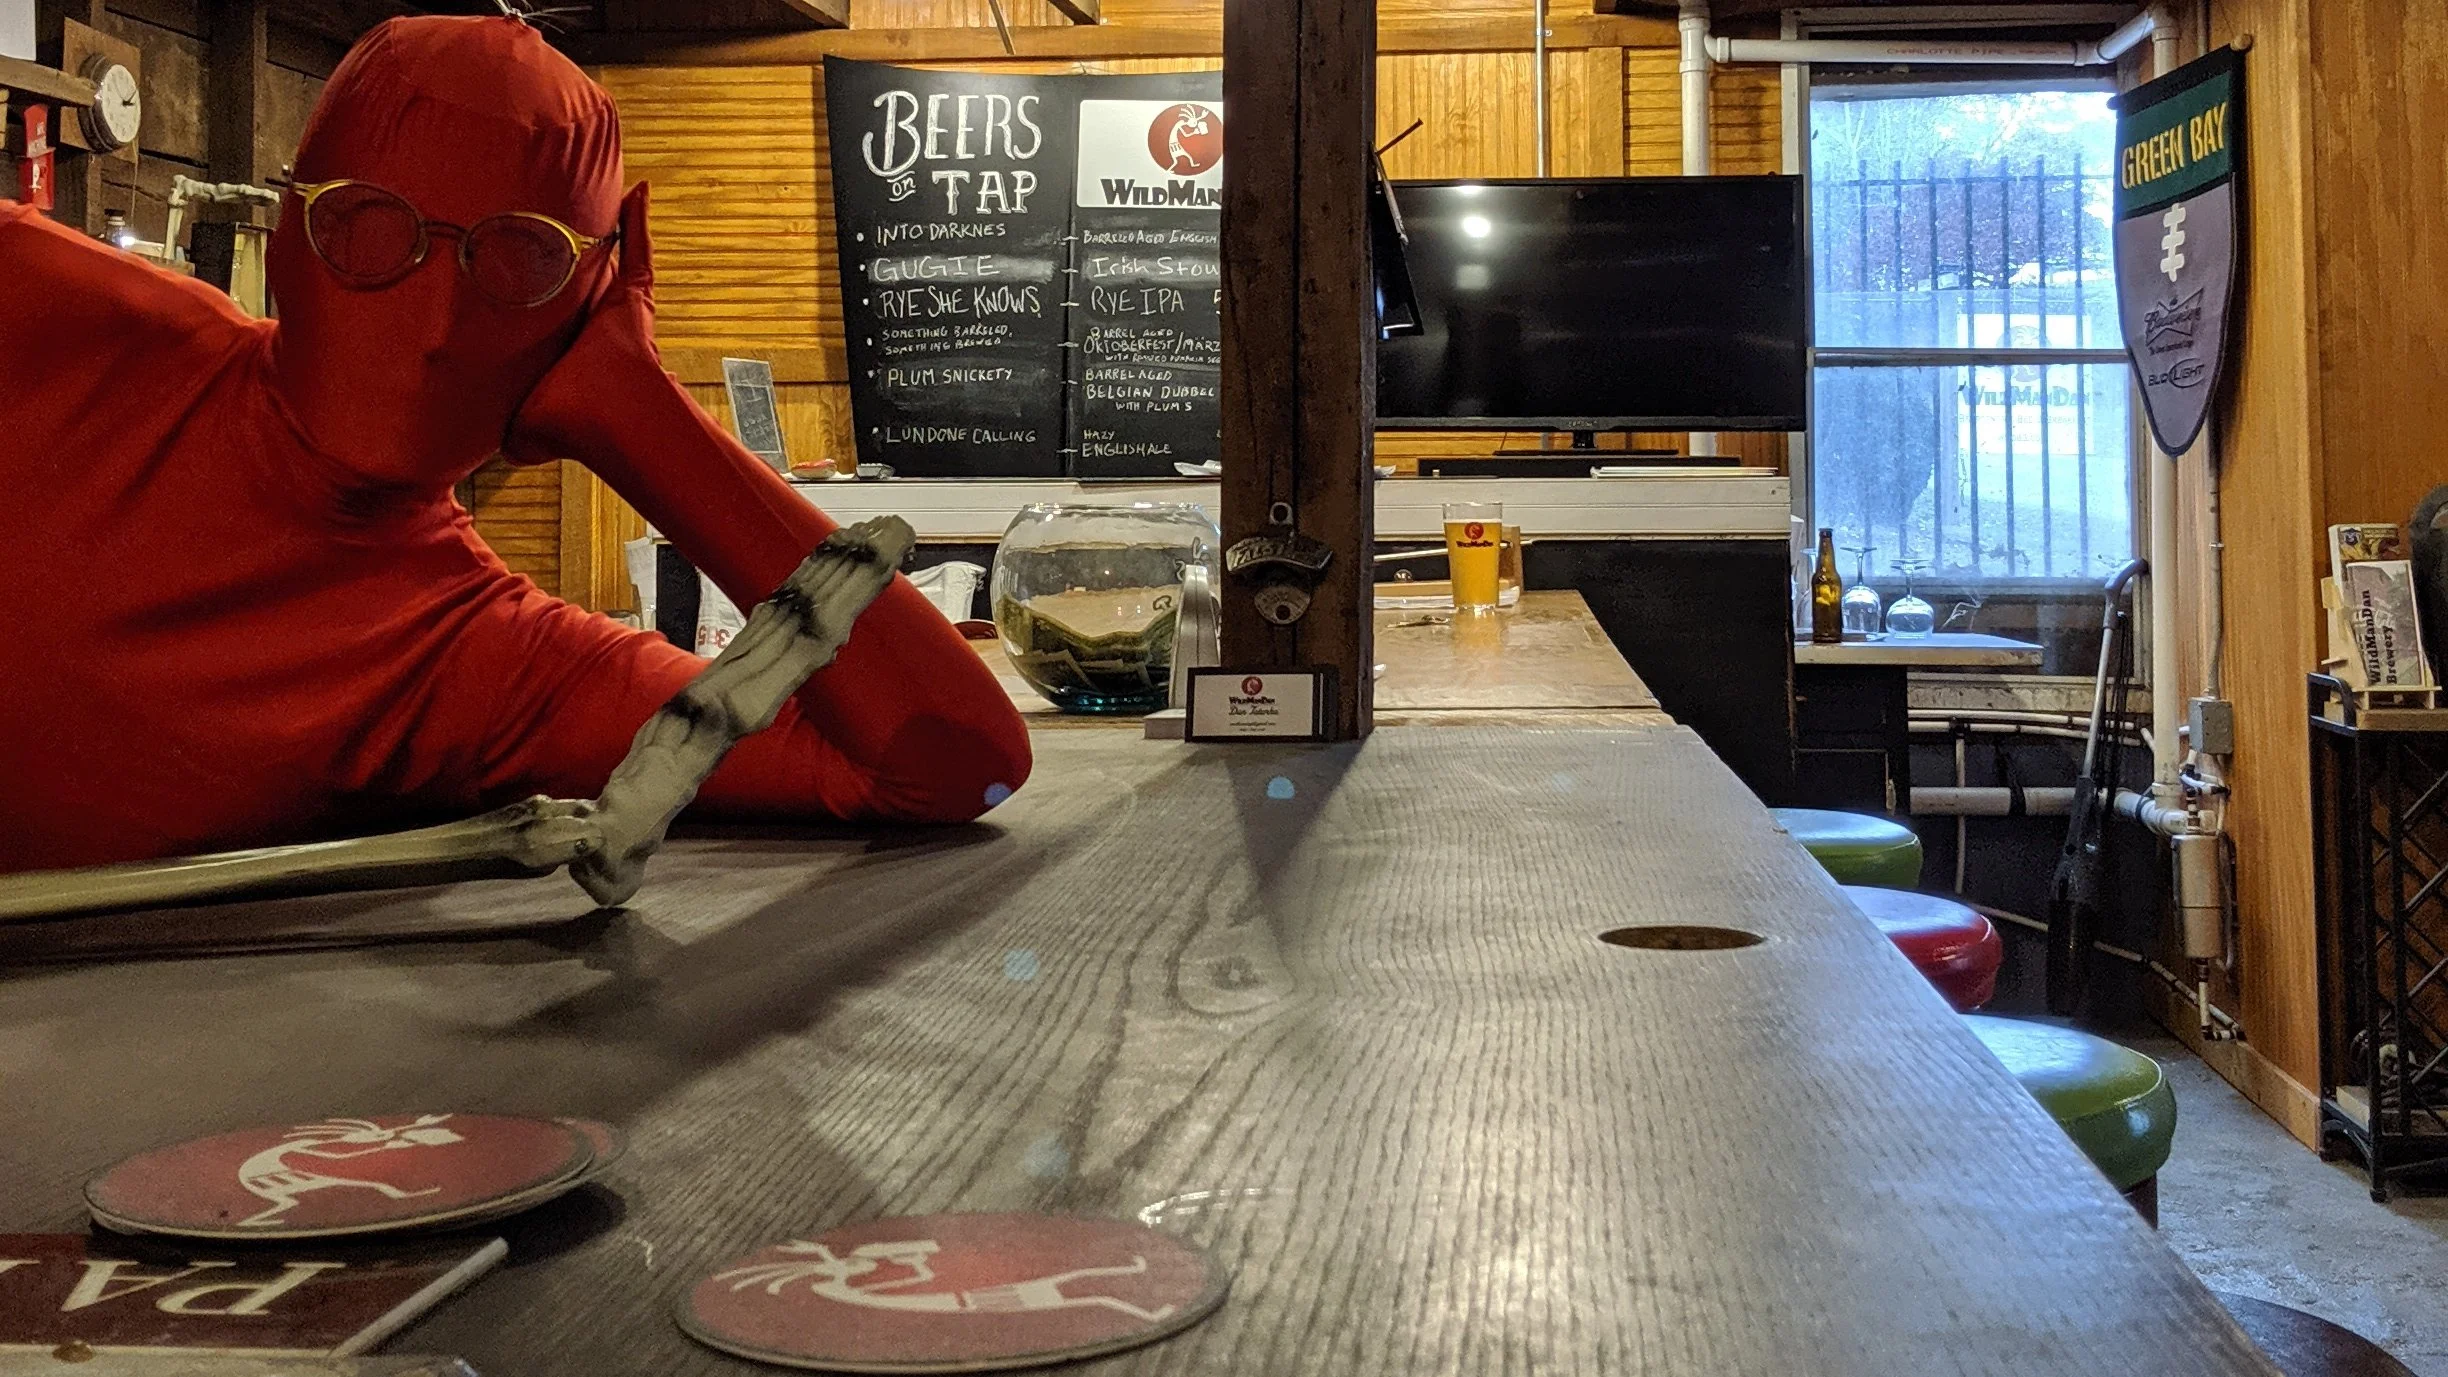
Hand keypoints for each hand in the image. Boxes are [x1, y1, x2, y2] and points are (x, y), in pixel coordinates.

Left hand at [505, 182, 661, 464]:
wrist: (604, 417)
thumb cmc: (568, 428)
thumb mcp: (518, 430)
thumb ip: (497, 427)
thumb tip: (469, 441)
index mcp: (567, 353)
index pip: (551, 318)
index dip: (540, 301)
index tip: (525, 282)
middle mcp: (594, 326)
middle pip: (580, 280)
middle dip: (574, 255)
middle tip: (561, 220)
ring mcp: (616, 309)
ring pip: (608, 258)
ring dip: (607, 228)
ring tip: (599, 193)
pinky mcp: (633, 296)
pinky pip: (636, 248)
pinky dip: (639, 218)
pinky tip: (639, 188)